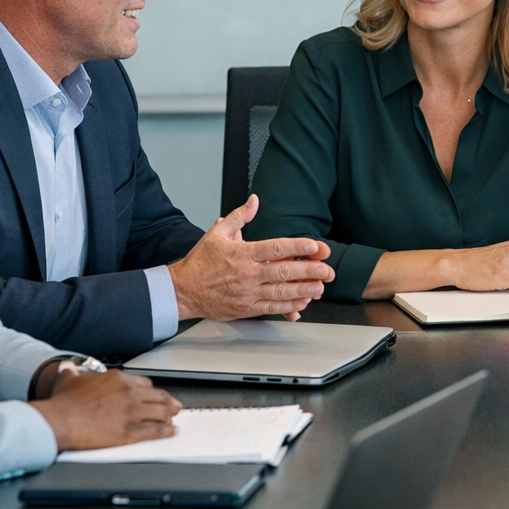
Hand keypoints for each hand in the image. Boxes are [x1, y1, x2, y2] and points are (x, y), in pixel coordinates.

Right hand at [32, 369, 182, 450]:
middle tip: (175, 406)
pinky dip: (166, 431)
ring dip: (169, 416)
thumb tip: (66, 367)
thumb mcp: (68, 380)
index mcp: (118, 379)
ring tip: (173, 420)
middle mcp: (129, 392)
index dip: (150, 391)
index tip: (153, 395)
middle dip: (168, 402)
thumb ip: (71, 372)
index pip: (144, 383)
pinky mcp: (130, 430)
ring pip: (160, 412)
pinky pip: (155, 430)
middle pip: (158, 396)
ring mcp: (132, 411)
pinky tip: (171, 432)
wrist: (60, 421)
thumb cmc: (63, 402)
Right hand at [170, 194, 334, 321]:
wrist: (182, 291)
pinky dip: (288, 306)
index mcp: (242, 254)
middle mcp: (247, 274)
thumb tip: (254, 201)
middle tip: (326, 269)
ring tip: (320, 287)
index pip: (274, 248)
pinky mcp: (246, 308)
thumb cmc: (200, 263)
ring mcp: (247, 293)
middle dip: (308, 270)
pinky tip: (302, 303)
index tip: (314, 246)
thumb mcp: (217, 234)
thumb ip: (240, 217)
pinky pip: (271, 308)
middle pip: (282, 271)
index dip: (296, 246)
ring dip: (303, 290)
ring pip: (280, 292)